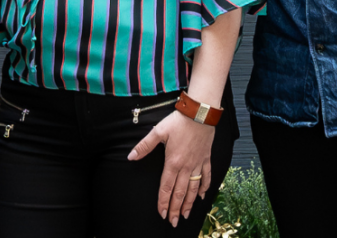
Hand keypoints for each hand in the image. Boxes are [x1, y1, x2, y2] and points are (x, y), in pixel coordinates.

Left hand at [127, 108, 216, 226]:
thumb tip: (130, 157)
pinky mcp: (206, 158)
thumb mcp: (158, 132)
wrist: (200, 114)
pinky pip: (206, 176)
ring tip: (185, 215)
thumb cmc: (179, 122)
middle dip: (175, 209)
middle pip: (179, 192)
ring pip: (193, 188)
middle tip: (172, 222)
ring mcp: (197, 164)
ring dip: (188, 203)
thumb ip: (144, 146)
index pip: (166, 187)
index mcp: (172, 162)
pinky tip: (201, 196)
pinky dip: (203, 187)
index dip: (163, 202)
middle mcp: (185, 167)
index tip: (161, 213)